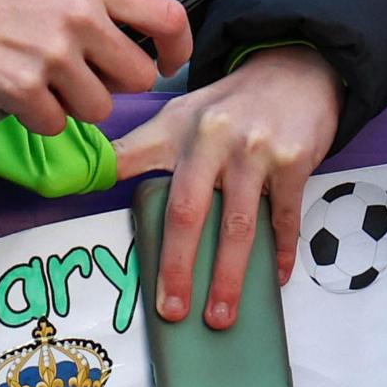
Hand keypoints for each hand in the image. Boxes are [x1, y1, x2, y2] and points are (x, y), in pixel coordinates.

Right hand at [0, 0, 193, 135]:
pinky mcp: (24, 91)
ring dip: (74, 104)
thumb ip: (98, 0)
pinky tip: (15, 92)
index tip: (166, 63)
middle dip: (115, 84)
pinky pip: (55, 125)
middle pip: (137, 78)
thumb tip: (140, 36)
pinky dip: (37, 117)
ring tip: (40, 78)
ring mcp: (53, 56)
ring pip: (99, 109)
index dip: (177, 48)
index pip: (167, 17)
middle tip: (83, 75)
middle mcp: (80, 18)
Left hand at [110, 44, 340, 328]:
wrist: (295, 70)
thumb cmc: (229, 105)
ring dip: (230, 277)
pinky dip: (282, 251)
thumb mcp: (179, 116)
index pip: (142, 173)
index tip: (109, 245)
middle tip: (174, 312)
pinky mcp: (296, 161)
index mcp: (180, 131)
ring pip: (240, 225)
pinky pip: (287, 217)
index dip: (121, 204)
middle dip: (180, 267)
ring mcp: (258, 151)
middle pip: (190, 213)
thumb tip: (91, 177)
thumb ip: (139, 149)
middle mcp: (215, 140)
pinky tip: (276, 279)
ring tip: (221, 316)